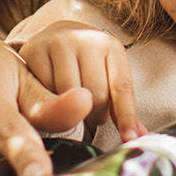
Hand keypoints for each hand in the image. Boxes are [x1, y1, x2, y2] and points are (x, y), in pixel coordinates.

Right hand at [18, 20, 144, 141]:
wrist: (56, 36)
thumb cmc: (87, 64)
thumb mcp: (108, 77)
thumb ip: (121, 108)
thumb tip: (140, 136)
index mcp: (112, 47)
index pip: (121, 88)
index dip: (126, 117)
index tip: (130, 139)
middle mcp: (86, 39)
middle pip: (95, 97)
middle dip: (91, 113)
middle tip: (86, 109)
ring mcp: (59, 42)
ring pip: (68, 95)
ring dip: (68, 108)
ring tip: (68, 100)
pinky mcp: (35, 49)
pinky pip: (43, 90)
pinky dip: (47, 98)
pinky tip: (49, 90)